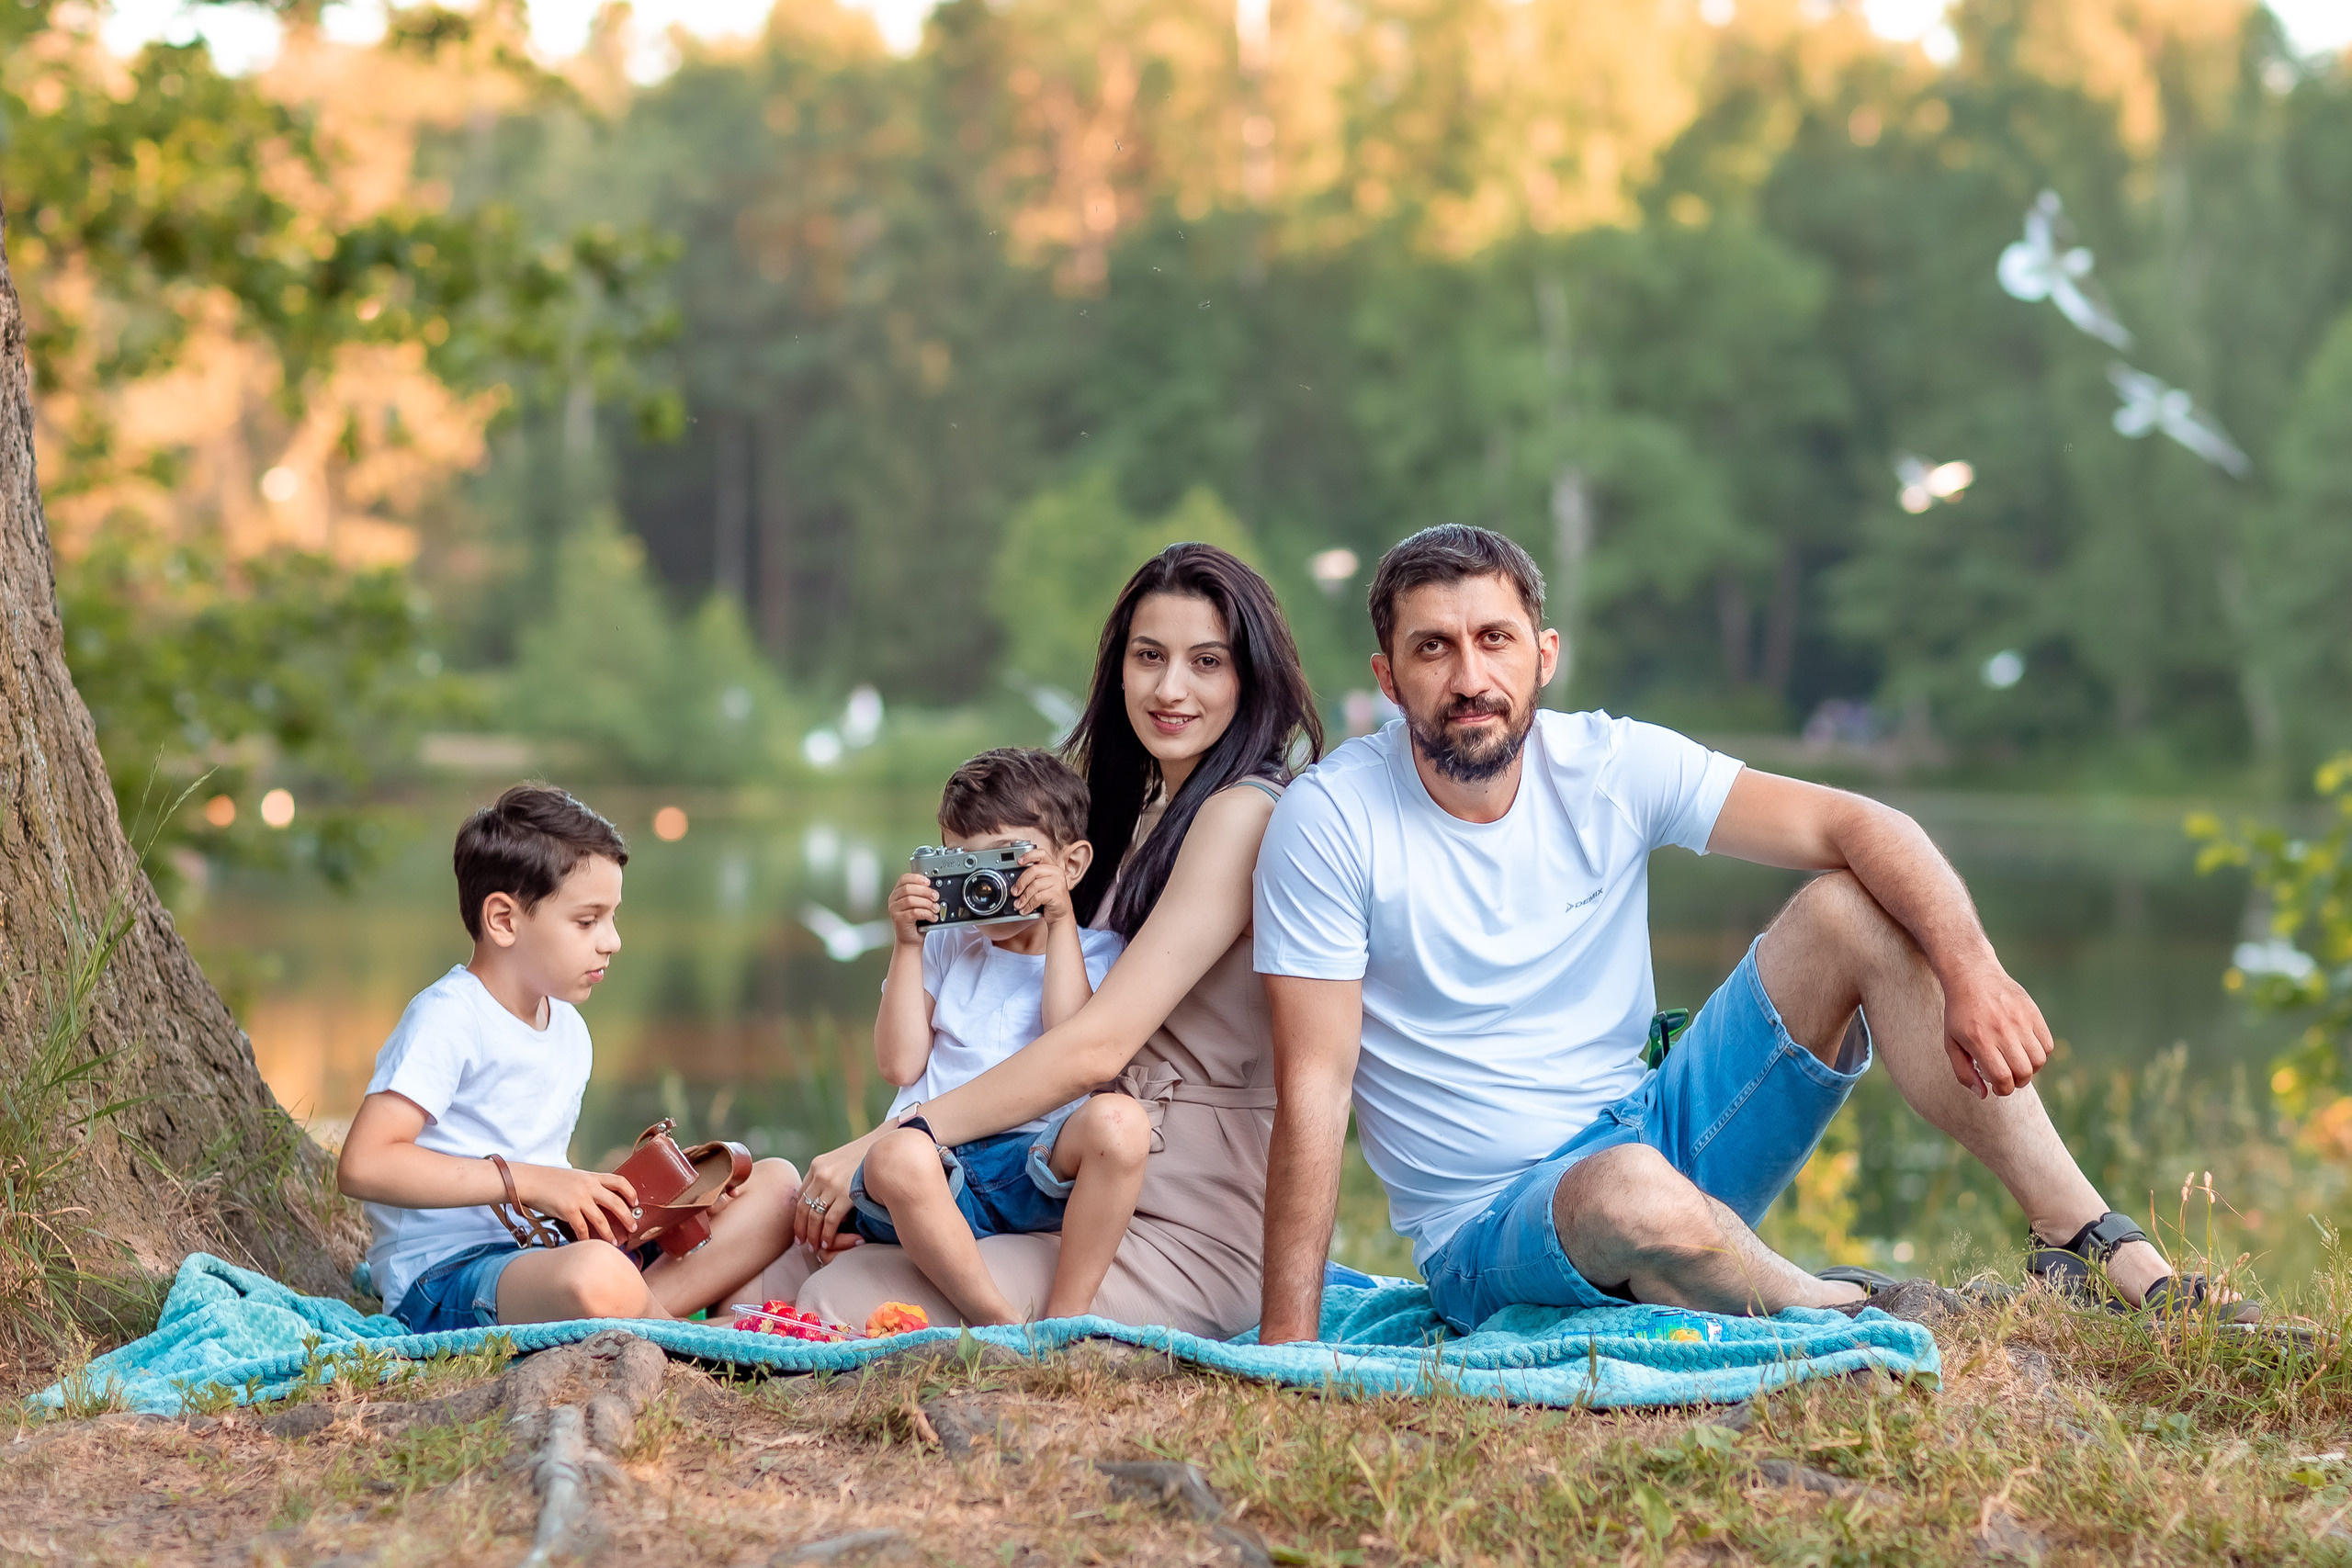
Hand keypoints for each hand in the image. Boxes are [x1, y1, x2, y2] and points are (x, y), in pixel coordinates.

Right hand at [515, 1164, 638, 1244]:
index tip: (635, 1203)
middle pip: (616, 1202)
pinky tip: (590, 1244)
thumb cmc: (549, 1180)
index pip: (619, 1181)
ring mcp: (579, 1198)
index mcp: (591, 1176)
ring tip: (615, 1242)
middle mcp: (589, 1186)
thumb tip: (598, 1198)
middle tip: (633, 1227)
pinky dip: (587, 1238)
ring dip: (610, 1233)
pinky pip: (582, 1228)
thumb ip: (587, 1185)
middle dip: (627, 1217)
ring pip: (602, 1219)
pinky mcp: (568, 1210)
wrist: (529, 1180)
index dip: (630, 1192)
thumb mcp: (574, 1177)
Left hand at [791, 1133, 873, 1251]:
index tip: (799, 1229)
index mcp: (816, 1165)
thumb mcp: (840, 1161)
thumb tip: (822, 1200)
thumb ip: (828, 1176)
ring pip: (814, 1217)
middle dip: (801, 1229)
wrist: (884, 1146)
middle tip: (801, 1243)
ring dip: (813, 1236)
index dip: (797, 1215)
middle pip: (803, 1208)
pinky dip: (827, 1235)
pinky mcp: (846, 1194)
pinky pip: (830, 1220)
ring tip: (814, 1247)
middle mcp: (820, 1174)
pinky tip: (827, 1243)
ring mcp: (832, 1184)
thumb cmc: (865, 1157)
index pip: (801, 1196)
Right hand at [887, 872, 940, 945]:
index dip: (917, 878)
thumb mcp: (919, 904)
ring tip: (935, 908)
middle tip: (935, 896)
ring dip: (927, 903)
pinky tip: (932, 916)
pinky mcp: (899, 919)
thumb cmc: (916, 922)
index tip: (928, 882)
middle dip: (925, 891)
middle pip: (908, 888)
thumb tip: (934, 889)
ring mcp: (894, 909)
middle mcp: (893, 900)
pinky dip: (926, 913)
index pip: (904, 879)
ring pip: (911, 899)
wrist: (910, 940)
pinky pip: (914, 912)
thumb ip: (922, 895)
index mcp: (897, 893)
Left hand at [1014, 848, 1074, 925]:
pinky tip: (1025, 909)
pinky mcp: (1058, 893)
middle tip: (1014, 892)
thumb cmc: (1049, 899)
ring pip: (1035, 885)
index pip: (1041, 854)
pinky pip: (1038, 897)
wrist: (1061, 914)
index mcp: (1052, 867)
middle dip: (1021, 882)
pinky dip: (1029, 905)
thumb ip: (1031, 879)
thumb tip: (1013, 883)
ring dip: (1024, 897)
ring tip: (1019, 904)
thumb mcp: (1041, 885)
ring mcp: (1059, 882)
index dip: (1029, 856)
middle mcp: (1057, 872)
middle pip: (1034, 870)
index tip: (1018, 862)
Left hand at [1940, 962, 2052, 1097]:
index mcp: (1979, 1040)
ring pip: (2039, 1060)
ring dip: (2030, 1069)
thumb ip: (1963, 1072)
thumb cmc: (1959, 1014)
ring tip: (2017, 1062)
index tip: (1998, 1087)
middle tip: (2008, 1076)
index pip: (2002, 1078)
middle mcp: (2002, 1031)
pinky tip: (2025, 1049)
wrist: (1973, 976)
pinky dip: (2040, 1053)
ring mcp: (2020, 1021)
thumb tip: (1984, 1095)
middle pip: (2023, 1072)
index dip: (2003, 1089)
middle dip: (2017, 1082)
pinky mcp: (2033, 1013)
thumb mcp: (1951, 1043)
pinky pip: (2047, 1045)